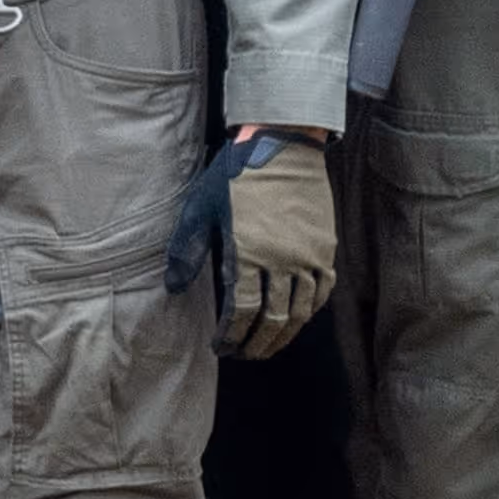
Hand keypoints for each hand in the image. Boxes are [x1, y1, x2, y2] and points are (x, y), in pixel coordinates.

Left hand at [167, 129, 334, 358]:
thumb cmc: (235, 176)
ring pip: (301, 311)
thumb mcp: (201, 208)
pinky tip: (298, 318)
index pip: (241, 310)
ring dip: (285, 334)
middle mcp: (281, 260)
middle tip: (244, 354)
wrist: (282, 145)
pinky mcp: (326, 248)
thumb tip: (172, 288)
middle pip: (273, 318)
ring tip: (269, 346)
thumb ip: (187, 250)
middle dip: (256, 343)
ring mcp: (308, 255)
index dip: (231, 335)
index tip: (222, 346)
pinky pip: (323, 290)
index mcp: (247, 252)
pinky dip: (311, 310)